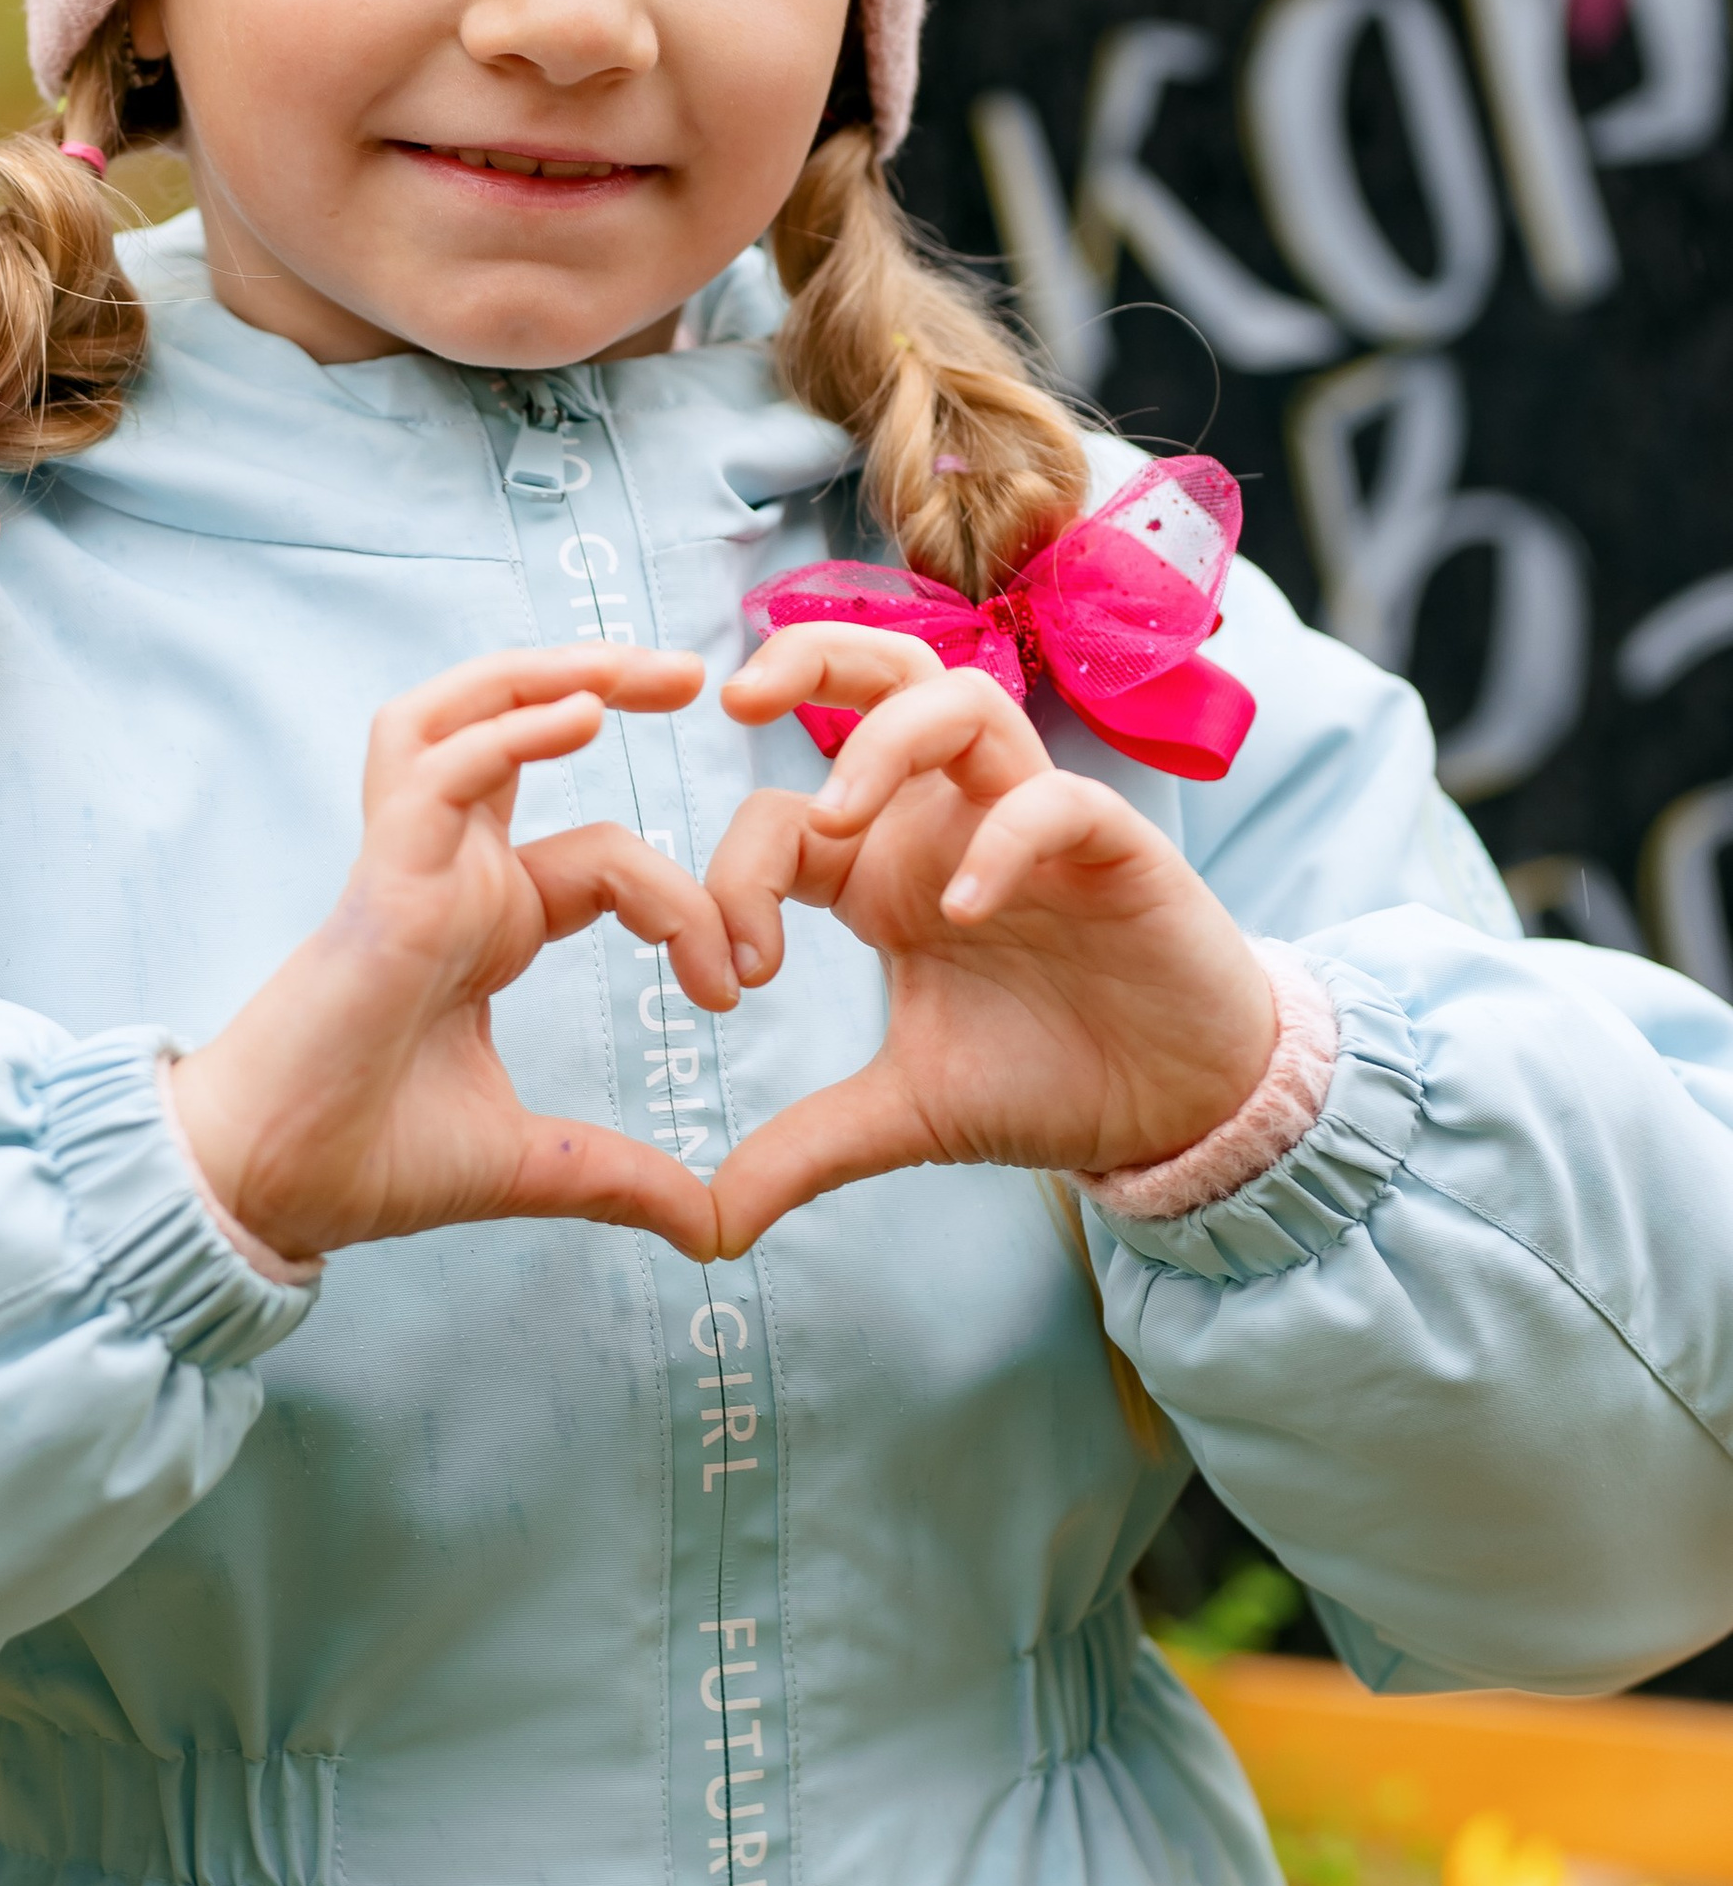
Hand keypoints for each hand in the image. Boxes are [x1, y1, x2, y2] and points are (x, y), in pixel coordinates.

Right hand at [171, 646, 735, 1263]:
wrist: (272, 1194)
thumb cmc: (368, 1162)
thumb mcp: (533, 1165)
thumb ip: (625, 1180)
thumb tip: (717, 1232)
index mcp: (488, 923)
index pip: (607, 860)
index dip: (684, 908)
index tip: (734, 992)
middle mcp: (452, 877)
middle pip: (516, 728)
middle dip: (601, 682)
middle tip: (692, 671)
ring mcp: (411, 867)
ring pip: (463, 718)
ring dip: (545, 675)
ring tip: (632, 665)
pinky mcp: (381, 882)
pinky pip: (438, 773)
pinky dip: (505, 733)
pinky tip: (578, 714)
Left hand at [700, 626, 1276, 1256]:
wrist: (1180, 1110)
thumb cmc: (1048, 1079)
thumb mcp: (905, 1117)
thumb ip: (805, 1149)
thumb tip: (704, 1226)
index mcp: (886, 870)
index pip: (783, 816)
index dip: (734, 876)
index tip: (728, 984)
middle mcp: (950, 823)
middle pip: (878, 674)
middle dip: (805, 658)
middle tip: (736, 700)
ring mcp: (1031, 820)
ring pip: (961, 699)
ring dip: (885, 742)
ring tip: (838, 822)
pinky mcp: (1115, 844)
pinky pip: (1053, 800)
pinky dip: (1001, 839)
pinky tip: (966, 911)